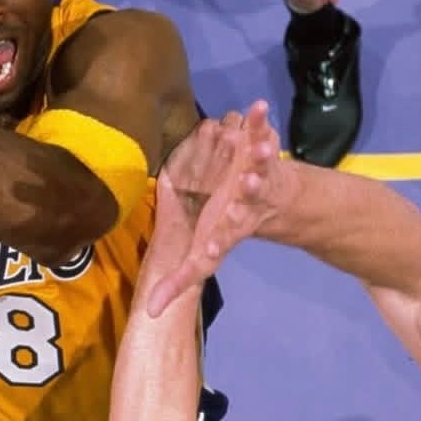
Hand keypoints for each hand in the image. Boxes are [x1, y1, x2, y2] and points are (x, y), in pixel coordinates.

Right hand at [139, 102, 286, 316]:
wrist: (267, 200)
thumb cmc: (223, 226)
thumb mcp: (202, 260)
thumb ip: (180, 281)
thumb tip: (152, 313)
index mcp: (233, 224)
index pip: (229, 231)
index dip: (226, 231)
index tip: (223, 232)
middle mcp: (249, 198)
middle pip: (252, 194)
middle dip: (253, 189)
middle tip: (252, 181)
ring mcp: (259, 170)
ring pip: (263, 162)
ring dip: (262, 152)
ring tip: (261, 143)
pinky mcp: (261, 147)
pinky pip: (262, 132)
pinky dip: (261, 121)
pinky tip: (257, 108)